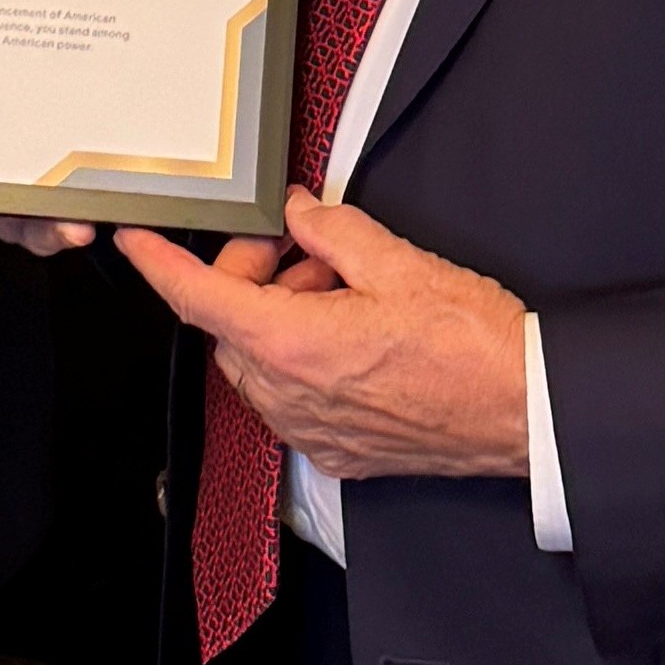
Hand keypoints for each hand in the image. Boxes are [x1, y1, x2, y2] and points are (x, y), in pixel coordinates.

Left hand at [118, 189, 533, 482]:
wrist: (528, 413)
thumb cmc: (475, 346)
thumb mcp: (400, 262)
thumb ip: (332, 231)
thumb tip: (299, 213)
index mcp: (293, 344)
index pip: (198, 298)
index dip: (159, 264)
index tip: (136, 240)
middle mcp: (290, 397)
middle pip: (231, 326)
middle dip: (254, 278)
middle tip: (306, 249)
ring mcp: (312, 431)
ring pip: (259, 362)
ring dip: (281, 318)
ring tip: (344, 290)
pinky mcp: (338, 452)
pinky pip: (292, 398)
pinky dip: (304, 359)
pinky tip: (356, 336)